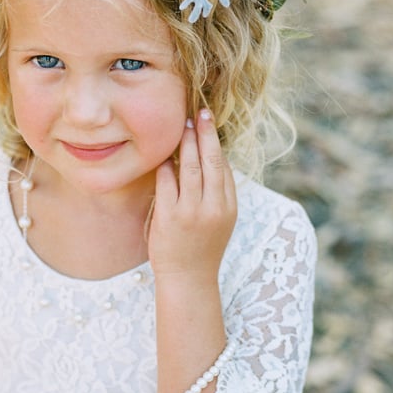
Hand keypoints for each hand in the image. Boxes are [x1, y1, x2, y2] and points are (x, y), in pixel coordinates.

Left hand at [148, 109, 236, 282]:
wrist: (188, 280)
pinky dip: (165, 166)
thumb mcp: (220, 221)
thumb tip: (213, 162)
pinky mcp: (171, 217)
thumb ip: (218, 194)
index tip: (210, 123)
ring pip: (190, 168)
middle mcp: (214, 207)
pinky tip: (163, 154)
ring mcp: (192, 212)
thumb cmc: (201, 248)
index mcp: (229, 207)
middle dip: (205, 134)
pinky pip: (167, 183)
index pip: (225, 167)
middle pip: (211, 161)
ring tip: (184, 125)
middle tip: (201, 112)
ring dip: (186, 143)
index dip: (216, 143)